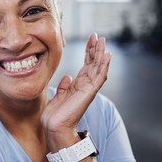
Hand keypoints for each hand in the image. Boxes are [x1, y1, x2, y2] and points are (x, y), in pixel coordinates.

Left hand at [41, 33, 110, 147]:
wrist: (54, 126)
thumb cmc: (56, 114)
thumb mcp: (58, 95)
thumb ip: (64, 86)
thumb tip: (67, 76)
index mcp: (78, 85)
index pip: (86, 65)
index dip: (88, 52)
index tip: (90, 40)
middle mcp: (85, 86)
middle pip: (93, 64)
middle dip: (95, 49)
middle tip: (97, 36)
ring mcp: (88, 89)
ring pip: (98, 67)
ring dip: (101, 54)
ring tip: (102, 41)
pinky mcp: (89, 92)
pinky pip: (99, 76)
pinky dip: (104, 66)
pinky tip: (107, 55)